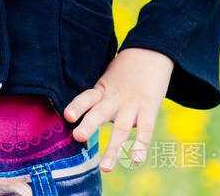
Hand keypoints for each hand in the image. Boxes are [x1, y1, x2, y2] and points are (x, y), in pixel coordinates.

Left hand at [63, 47, 173, 171]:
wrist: (151, 53)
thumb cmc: (125, 72)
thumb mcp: (108, 80)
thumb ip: (98, 98)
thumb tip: (83, 121)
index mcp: (103, 90)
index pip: (87, 97)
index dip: (77, 106)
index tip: (67, 115)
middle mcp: (114, 98)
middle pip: (100, 112)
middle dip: (89, 125)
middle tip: (78, 137)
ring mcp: (132, 104)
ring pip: (121, 128)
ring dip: (113, 148)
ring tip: (105, 168)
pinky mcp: (149, 108)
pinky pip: (145, 129)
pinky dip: (140, 145)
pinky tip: (136, 159)